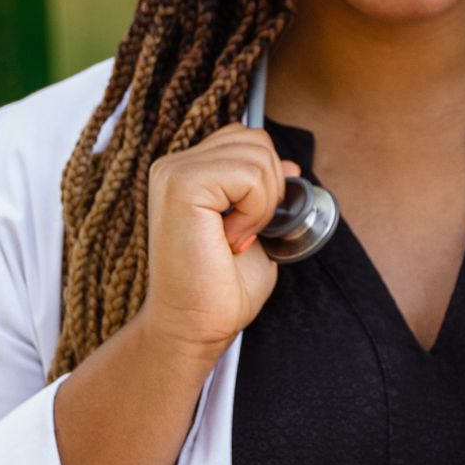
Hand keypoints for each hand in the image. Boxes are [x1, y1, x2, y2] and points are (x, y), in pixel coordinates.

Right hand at [136, 123, 300, 365]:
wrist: (196, 326)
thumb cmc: (221, 288)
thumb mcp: (256, 229)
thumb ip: (266, 192)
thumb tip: (290, 165)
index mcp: (187, 171)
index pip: (246, 139)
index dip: (267, 179)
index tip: (252, 226)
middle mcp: (174, 165)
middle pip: (256, 139)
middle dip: (269, 189)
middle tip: (244, 234)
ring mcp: (174, 171)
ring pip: (257, 155)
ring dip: (262, 205)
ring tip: (235, 238)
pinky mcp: (181, 185)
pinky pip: (248, 175)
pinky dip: (254, 211)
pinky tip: (231, 238)